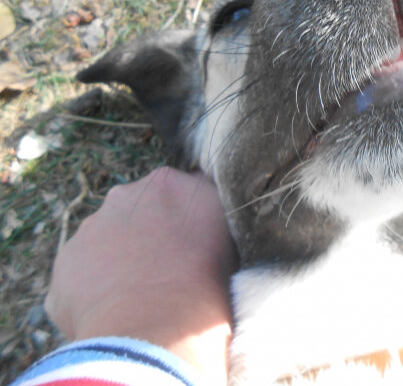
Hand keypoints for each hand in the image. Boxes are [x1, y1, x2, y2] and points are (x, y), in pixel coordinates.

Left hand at [45, 167, 237, 383]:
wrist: (156, 328)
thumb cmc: (205, 285)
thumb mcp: (228, 238)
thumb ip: (210, 217)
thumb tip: (206, 224)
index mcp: (171, 184)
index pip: (183, 191)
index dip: (189, 216)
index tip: (196, 240)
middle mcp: (127, 195)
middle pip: (140, 207)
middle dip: (150, 230)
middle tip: (167, 267)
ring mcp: (91, 226)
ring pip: (107, 237)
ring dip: (120, 257)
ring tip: (140, 294)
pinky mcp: (66, 260)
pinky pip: (83, 270)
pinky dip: (96, 285)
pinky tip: (115, 308)